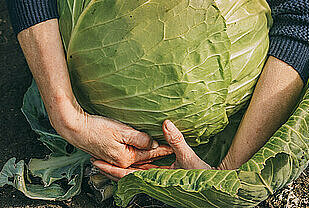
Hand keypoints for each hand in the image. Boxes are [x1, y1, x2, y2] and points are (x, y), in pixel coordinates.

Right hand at [49, 97, 172, 167]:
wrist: (75, 129)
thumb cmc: (96, 127)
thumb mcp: (121, 130)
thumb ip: (139, 138)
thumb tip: (153, 143)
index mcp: (125, 158)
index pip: (149, 154)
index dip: (163, 149)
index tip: (174, 146)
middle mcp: (120, 162)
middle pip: (143, 161)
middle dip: (157, 158)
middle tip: (171, 153)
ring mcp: (113, 160)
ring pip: (135, 162)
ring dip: (147, 161)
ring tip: (159, 159)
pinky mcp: (108, 155)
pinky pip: (127, 160)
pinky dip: (135, 160)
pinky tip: (138, 158)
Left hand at [92, 119, 211, 180]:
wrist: (213, 184)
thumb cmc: (201, 175)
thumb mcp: (188, 156)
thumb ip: (176, 140)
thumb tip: (165, 124)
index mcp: (156, 178)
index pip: (127, 174)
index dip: (112, 169)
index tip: (98, 162)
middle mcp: (153, 180)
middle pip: (126, 175)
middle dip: (110, 168)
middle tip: (95, 159)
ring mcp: (157, 178)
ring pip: (133, 173)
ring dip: (119, 166)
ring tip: (106, 157)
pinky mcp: (162, 175)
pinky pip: (143, 169)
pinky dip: (134, 163)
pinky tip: (131, 157)